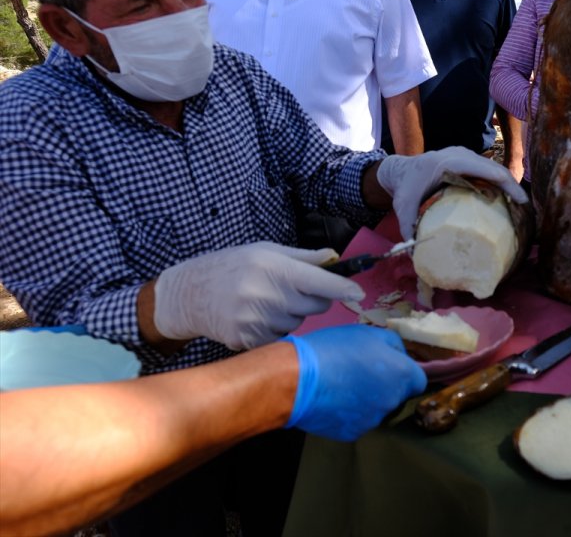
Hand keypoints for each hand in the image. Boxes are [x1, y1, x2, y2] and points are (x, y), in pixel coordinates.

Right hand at [154, 242, 364, 350]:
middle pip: (316, 306)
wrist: (189, 293)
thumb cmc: (231, 266)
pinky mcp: (249, 340)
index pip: (320, 282)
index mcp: (275, 268)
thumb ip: (303, 257)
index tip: (359, 294)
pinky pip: (280, 339)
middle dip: (313, 300)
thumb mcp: (265, 251)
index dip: (343, 289)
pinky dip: (276, 330)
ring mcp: (258, 321)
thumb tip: (334, 257)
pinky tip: (257, 317)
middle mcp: (268, 295)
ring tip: (266, 302)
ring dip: (292, 315)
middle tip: (291, 290)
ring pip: (298, 324)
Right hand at [281, 326, 426, 440]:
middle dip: (384, 385)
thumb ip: (392, 344)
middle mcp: (392, 402)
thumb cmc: (335, 349)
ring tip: (341, 385)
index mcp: (402, 375)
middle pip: (396, 395)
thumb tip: (398, 354)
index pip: (418, 381)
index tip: (387, 366)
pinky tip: (331, 400)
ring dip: (366, 400)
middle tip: (359, 372)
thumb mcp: (368, 333)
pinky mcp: (352, 434)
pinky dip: (349, 413)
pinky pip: (357, 421)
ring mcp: (372, 421)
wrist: (298, 380)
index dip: (405, 373)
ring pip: (376, 409)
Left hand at [376, 146, 528, 239]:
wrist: (400, 171)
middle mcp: (461, 154)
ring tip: (520, 207)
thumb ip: (408, 228)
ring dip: (508, 186)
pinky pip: (488, 170)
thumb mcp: (403, 206)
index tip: (521, 201)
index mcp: (449, 162)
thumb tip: (417, 254)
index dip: (507, 184)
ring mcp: (466, 155)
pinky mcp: (468, 161)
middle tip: (527, 210)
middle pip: (495, 168)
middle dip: (513, 187)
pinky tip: (507, 201)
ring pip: (494, 169)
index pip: (486, 169)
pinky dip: (499, 184)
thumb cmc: (404, 188)